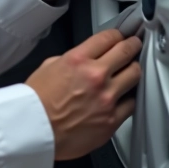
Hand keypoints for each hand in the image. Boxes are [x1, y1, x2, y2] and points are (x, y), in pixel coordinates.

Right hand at [24, 29, 141, 160]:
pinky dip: (128, 98)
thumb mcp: (48, 67)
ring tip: (131, 71)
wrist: (33, 132)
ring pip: (135, 76)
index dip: (118, 35)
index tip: (121, 37)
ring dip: (133, 71)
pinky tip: (124, 96)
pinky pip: (132, 104)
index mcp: (78, 60)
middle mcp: (95, 76)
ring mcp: (106, 99)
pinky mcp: (112, 120)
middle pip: (127, 52)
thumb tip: (87, 59)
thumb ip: (72, 59)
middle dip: (132, 46)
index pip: (109, 38)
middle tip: (134, 46)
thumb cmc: (35, 103)